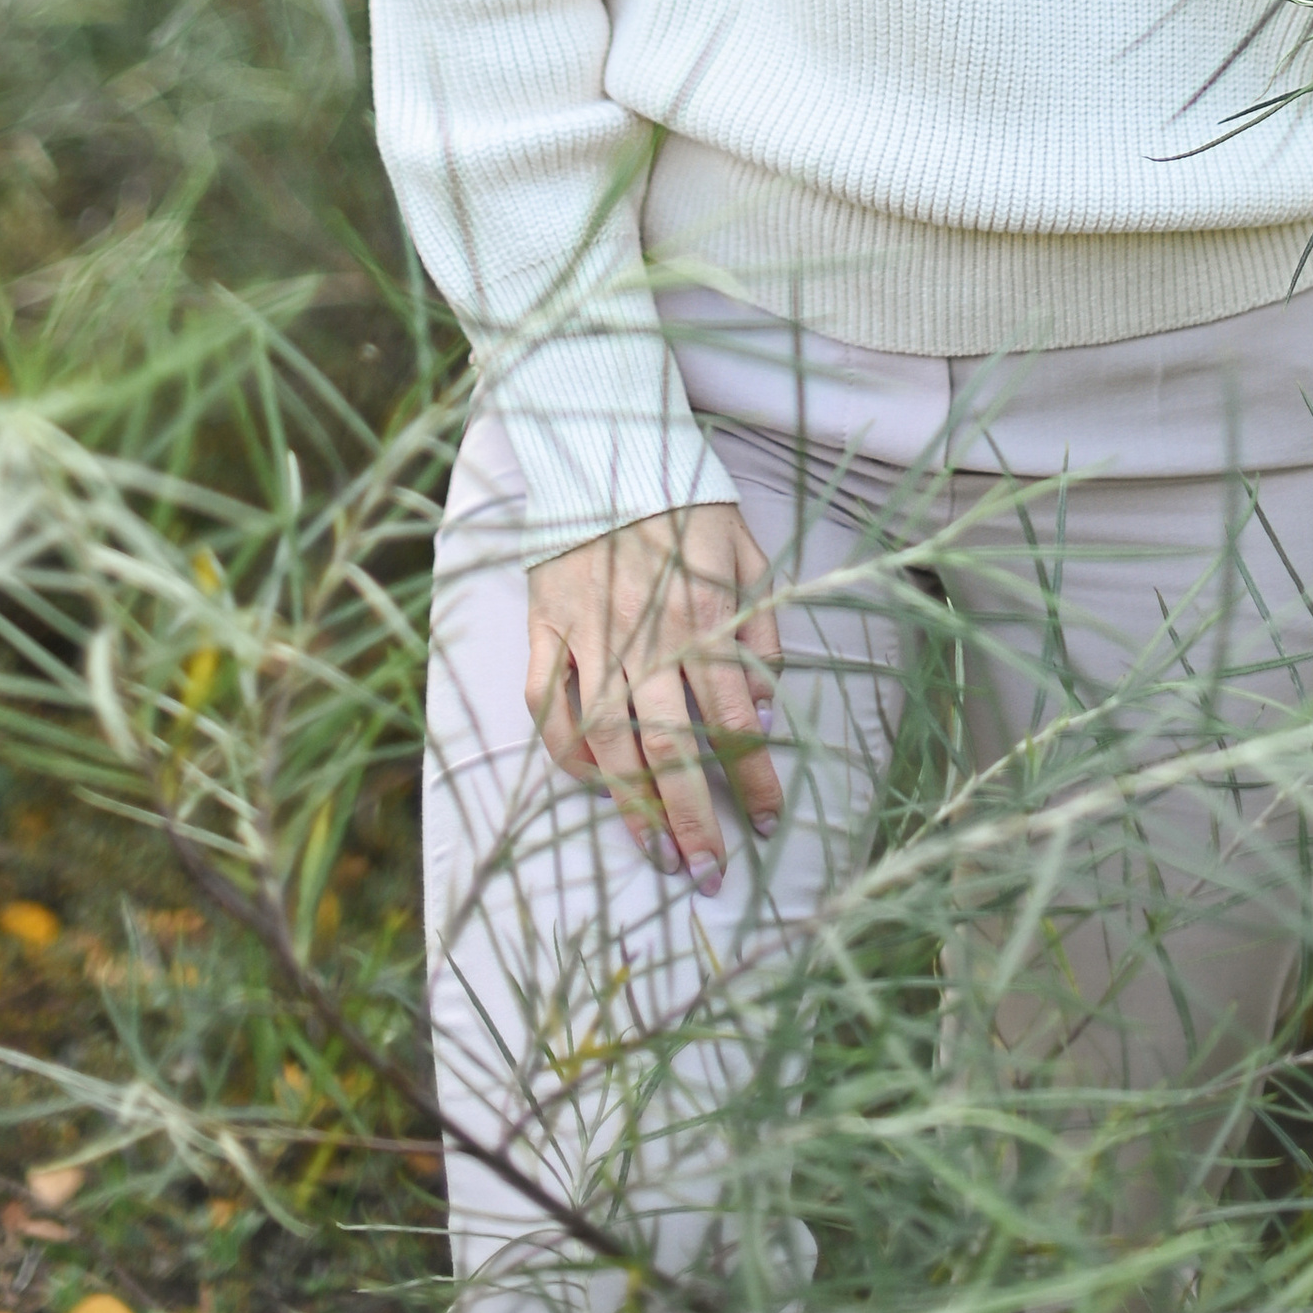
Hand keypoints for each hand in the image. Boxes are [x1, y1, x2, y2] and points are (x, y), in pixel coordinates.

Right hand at [525, 502, 781, 895]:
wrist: (607, 439)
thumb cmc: (685, 496)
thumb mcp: (747, 548)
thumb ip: (761, 626)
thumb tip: (766, 702)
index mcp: (704, 616)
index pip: (736, 720)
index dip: (755, 778)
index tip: (768, 822)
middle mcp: (646, 635)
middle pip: (670, 748)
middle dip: (693, 819)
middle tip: (708, 873)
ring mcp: (588, 633)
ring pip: (606, 740)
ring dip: (631, 804)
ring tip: (654, 852)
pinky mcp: (544, 623)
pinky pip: (545, 702)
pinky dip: (562, 749)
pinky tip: (586, 780)